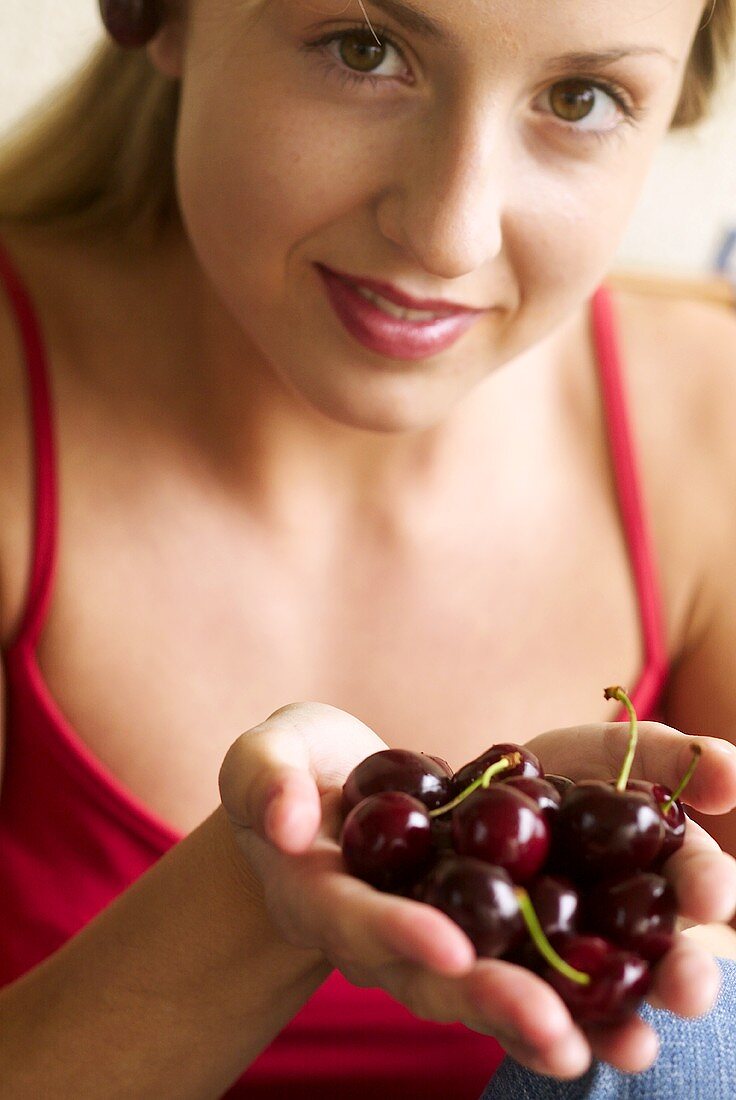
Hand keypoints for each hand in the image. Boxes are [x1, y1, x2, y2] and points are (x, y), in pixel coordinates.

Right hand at [219, 706, 735, 1078]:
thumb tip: (287, 819)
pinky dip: (587, 982)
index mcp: (326, 897)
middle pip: (440, 979)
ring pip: (498, 984)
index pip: (358, 923)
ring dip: (564, 1015)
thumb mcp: (266, 758)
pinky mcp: (489, 917)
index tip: (445, 947)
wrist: (336, 791)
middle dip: (497, 1005)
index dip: (398, 935)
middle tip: (557, 1037)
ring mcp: (441, 932)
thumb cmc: (293, 769)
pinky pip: (536, 955)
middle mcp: (388, 935)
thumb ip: (267, 782)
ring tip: (629, 1044)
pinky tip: (647, 1003)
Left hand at [526, 721, 735, 1069]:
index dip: (708, 888)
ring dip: (614, 1028)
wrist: (493, 789)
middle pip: (660, 965)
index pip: (697, 884)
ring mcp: (568, 962)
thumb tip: (730, 771)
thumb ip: (670, 758)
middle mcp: (628, 936)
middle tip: (690, 991)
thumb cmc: (576, 769)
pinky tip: (532, 1021)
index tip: (712, 894)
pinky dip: (519, 1016)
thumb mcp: (621, 750)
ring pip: (597, 1006)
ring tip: (632, 1046)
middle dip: (679, 980)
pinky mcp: (502, 974)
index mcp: (668, 880)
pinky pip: (510, 1004)